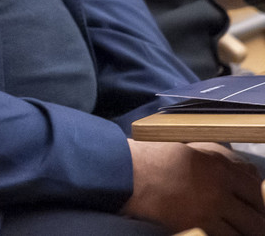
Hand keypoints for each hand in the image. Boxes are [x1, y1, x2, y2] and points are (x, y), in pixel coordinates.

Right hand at [125, 140, 264, 235]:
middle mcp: (220, 189)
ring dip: (242, 235)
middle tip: (251, 227)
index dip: (260, 203)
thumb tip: (242, 173)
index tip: (255, 209)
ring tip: (236, 233)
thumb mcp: (190, 150)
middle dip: (256, 225)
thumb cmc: (152, 157)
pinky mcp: (196, 225)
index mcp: (219, 167)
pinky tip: (219, 235)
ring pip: (243, 232)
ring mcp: (210, 209)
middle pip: (255, 216)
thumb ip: (218, 160)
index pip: (256, 190)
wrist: (126, 171)